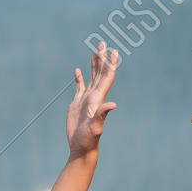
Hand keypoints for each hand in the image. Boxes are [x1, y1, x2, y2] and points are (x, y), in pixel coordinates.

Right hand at [66, 42, 118, 157]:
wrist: (81, 147)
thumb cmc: (88, 139)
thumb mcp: (96, 127)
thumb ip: (103, 114)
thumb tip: (113, 104)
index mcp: (98, 98)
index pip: (107, 77)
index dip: (110, 64)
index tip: (114, 51)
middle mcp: (94, 96)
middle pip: (100, 73)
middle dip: (102, 58)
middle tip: (102, 42)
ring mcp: (86, 100)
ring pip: (91, 77)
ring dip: (93, 64)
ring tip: (95, 51)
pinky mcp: (77, 104)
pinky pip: (79, 87)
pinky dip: (80, 78)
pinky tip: (78, 70)